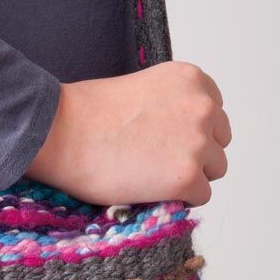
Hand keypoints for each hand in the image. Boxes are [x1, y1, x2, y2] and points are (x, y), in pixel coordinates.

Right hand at [26, 61, 231, 206]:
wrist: (61, 133)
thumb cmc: (84, 114)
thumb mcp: (140, 90)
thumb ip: (168, 105)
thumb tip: (175, 136)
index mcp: (192, 80)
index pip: (213, 113)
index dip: (188, 132)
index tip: (164, 142)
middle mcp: (203, 108)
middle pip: (218, 143)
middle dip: (192, 155)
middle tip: (155, 164)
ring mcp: (197, 144)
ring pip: (213, 170)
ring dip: (188, 177)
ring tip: (150, 178)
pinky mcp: (186, 178)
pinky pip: (200, 196)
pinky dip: (179, 199)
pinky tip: (149, 191)